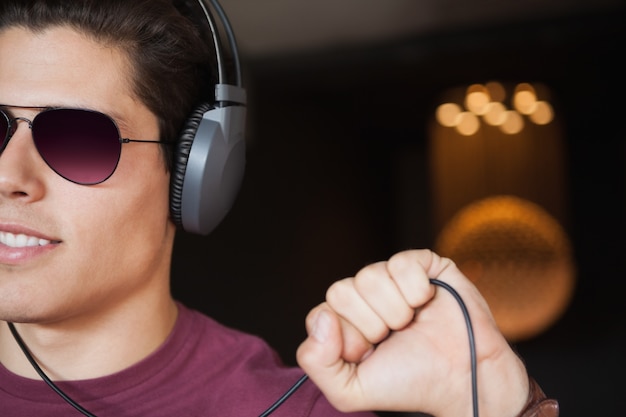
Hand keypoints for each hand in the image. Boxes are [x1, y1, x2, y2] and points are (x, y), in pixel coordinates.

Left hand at [296, 249, 529, 416]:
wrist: (463, 378)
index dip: (346, 337)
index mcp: (344, 321)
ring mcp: (390, 277)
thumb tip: (323, 316)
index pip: (320, 314)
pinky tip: (426, 303)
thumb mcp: (350, 391)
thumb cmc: (409, 382)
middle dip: (371, 324)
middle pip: (341, 291)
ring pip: (369, 276)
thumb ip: (316, 363)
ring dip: (395, 310)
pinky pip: (400, 262)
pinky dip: (416, 290)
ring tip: (411, 324)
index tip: (369, 353)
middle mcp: (363, 296)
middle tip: (393, 338)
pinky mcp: (420, 264)